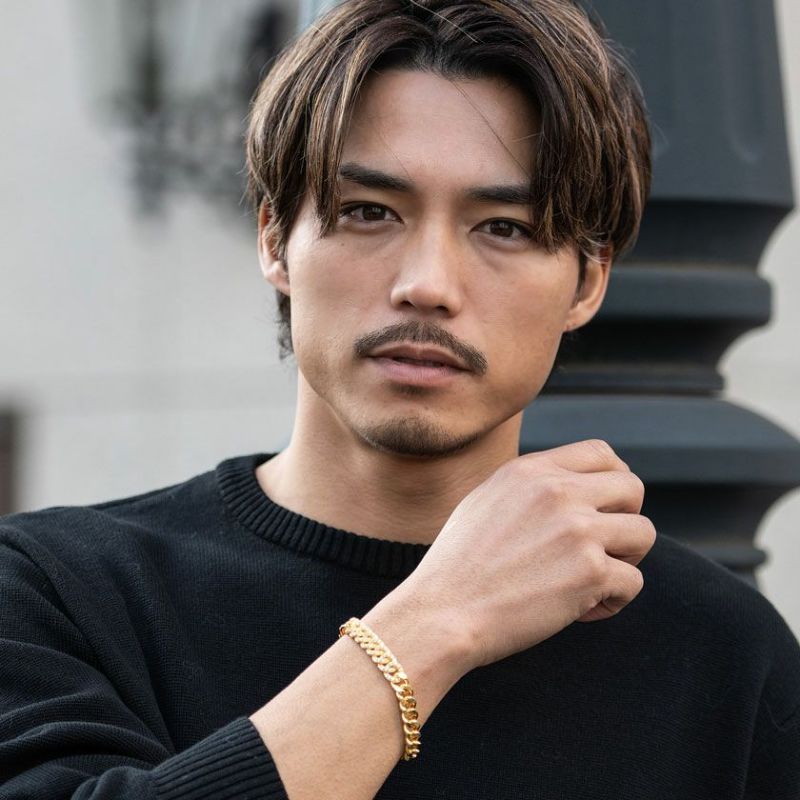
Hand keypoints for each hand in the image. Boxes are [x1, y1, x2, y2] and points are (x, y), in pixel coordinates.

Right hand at [403, 439, 655, 672]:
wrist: (441, 613)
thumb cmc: (457, 566)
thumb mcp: (485, 501)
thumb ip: (530, 487)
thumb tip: (571, 487)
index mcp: (531, 470)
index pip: (602, 453)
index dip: (613, 481)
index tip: (605, 509)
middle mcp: (558, 491)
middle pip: (633, 488)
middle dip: (625, 519)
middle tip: (601, 550)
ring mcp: (578, 530)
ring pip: (643, 534)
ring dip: (625, 561)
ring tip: (591, 582)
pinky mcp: (591, 572)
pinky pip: (633, 582)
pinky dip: (613, 601)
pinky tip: (580, 610)